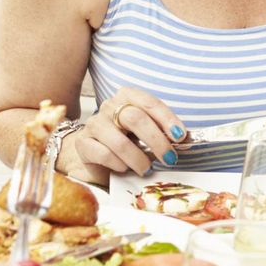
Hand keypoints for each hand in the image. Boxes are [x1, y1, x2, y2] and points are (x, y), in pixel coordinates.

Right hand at [71, 87, 186, 181]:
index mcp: (127, 97)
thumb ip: (160, 131)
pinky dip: (120, 165)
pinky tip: (126, 169)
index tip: (180, 136)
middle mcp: (109, 106)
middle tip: (169, 158)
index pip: (150, 103)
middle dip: (157, 141)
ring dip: (139, 159)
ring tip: (147, 169)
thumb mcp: (144, 132)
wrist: (92, 154)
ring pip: (120, 142)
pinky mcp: (83, 144)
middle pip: (136, 119)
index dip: (167, 119)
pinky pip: (104, 155)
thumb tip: (182, 140)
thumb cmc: (124, 140)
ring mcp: (95, 124)